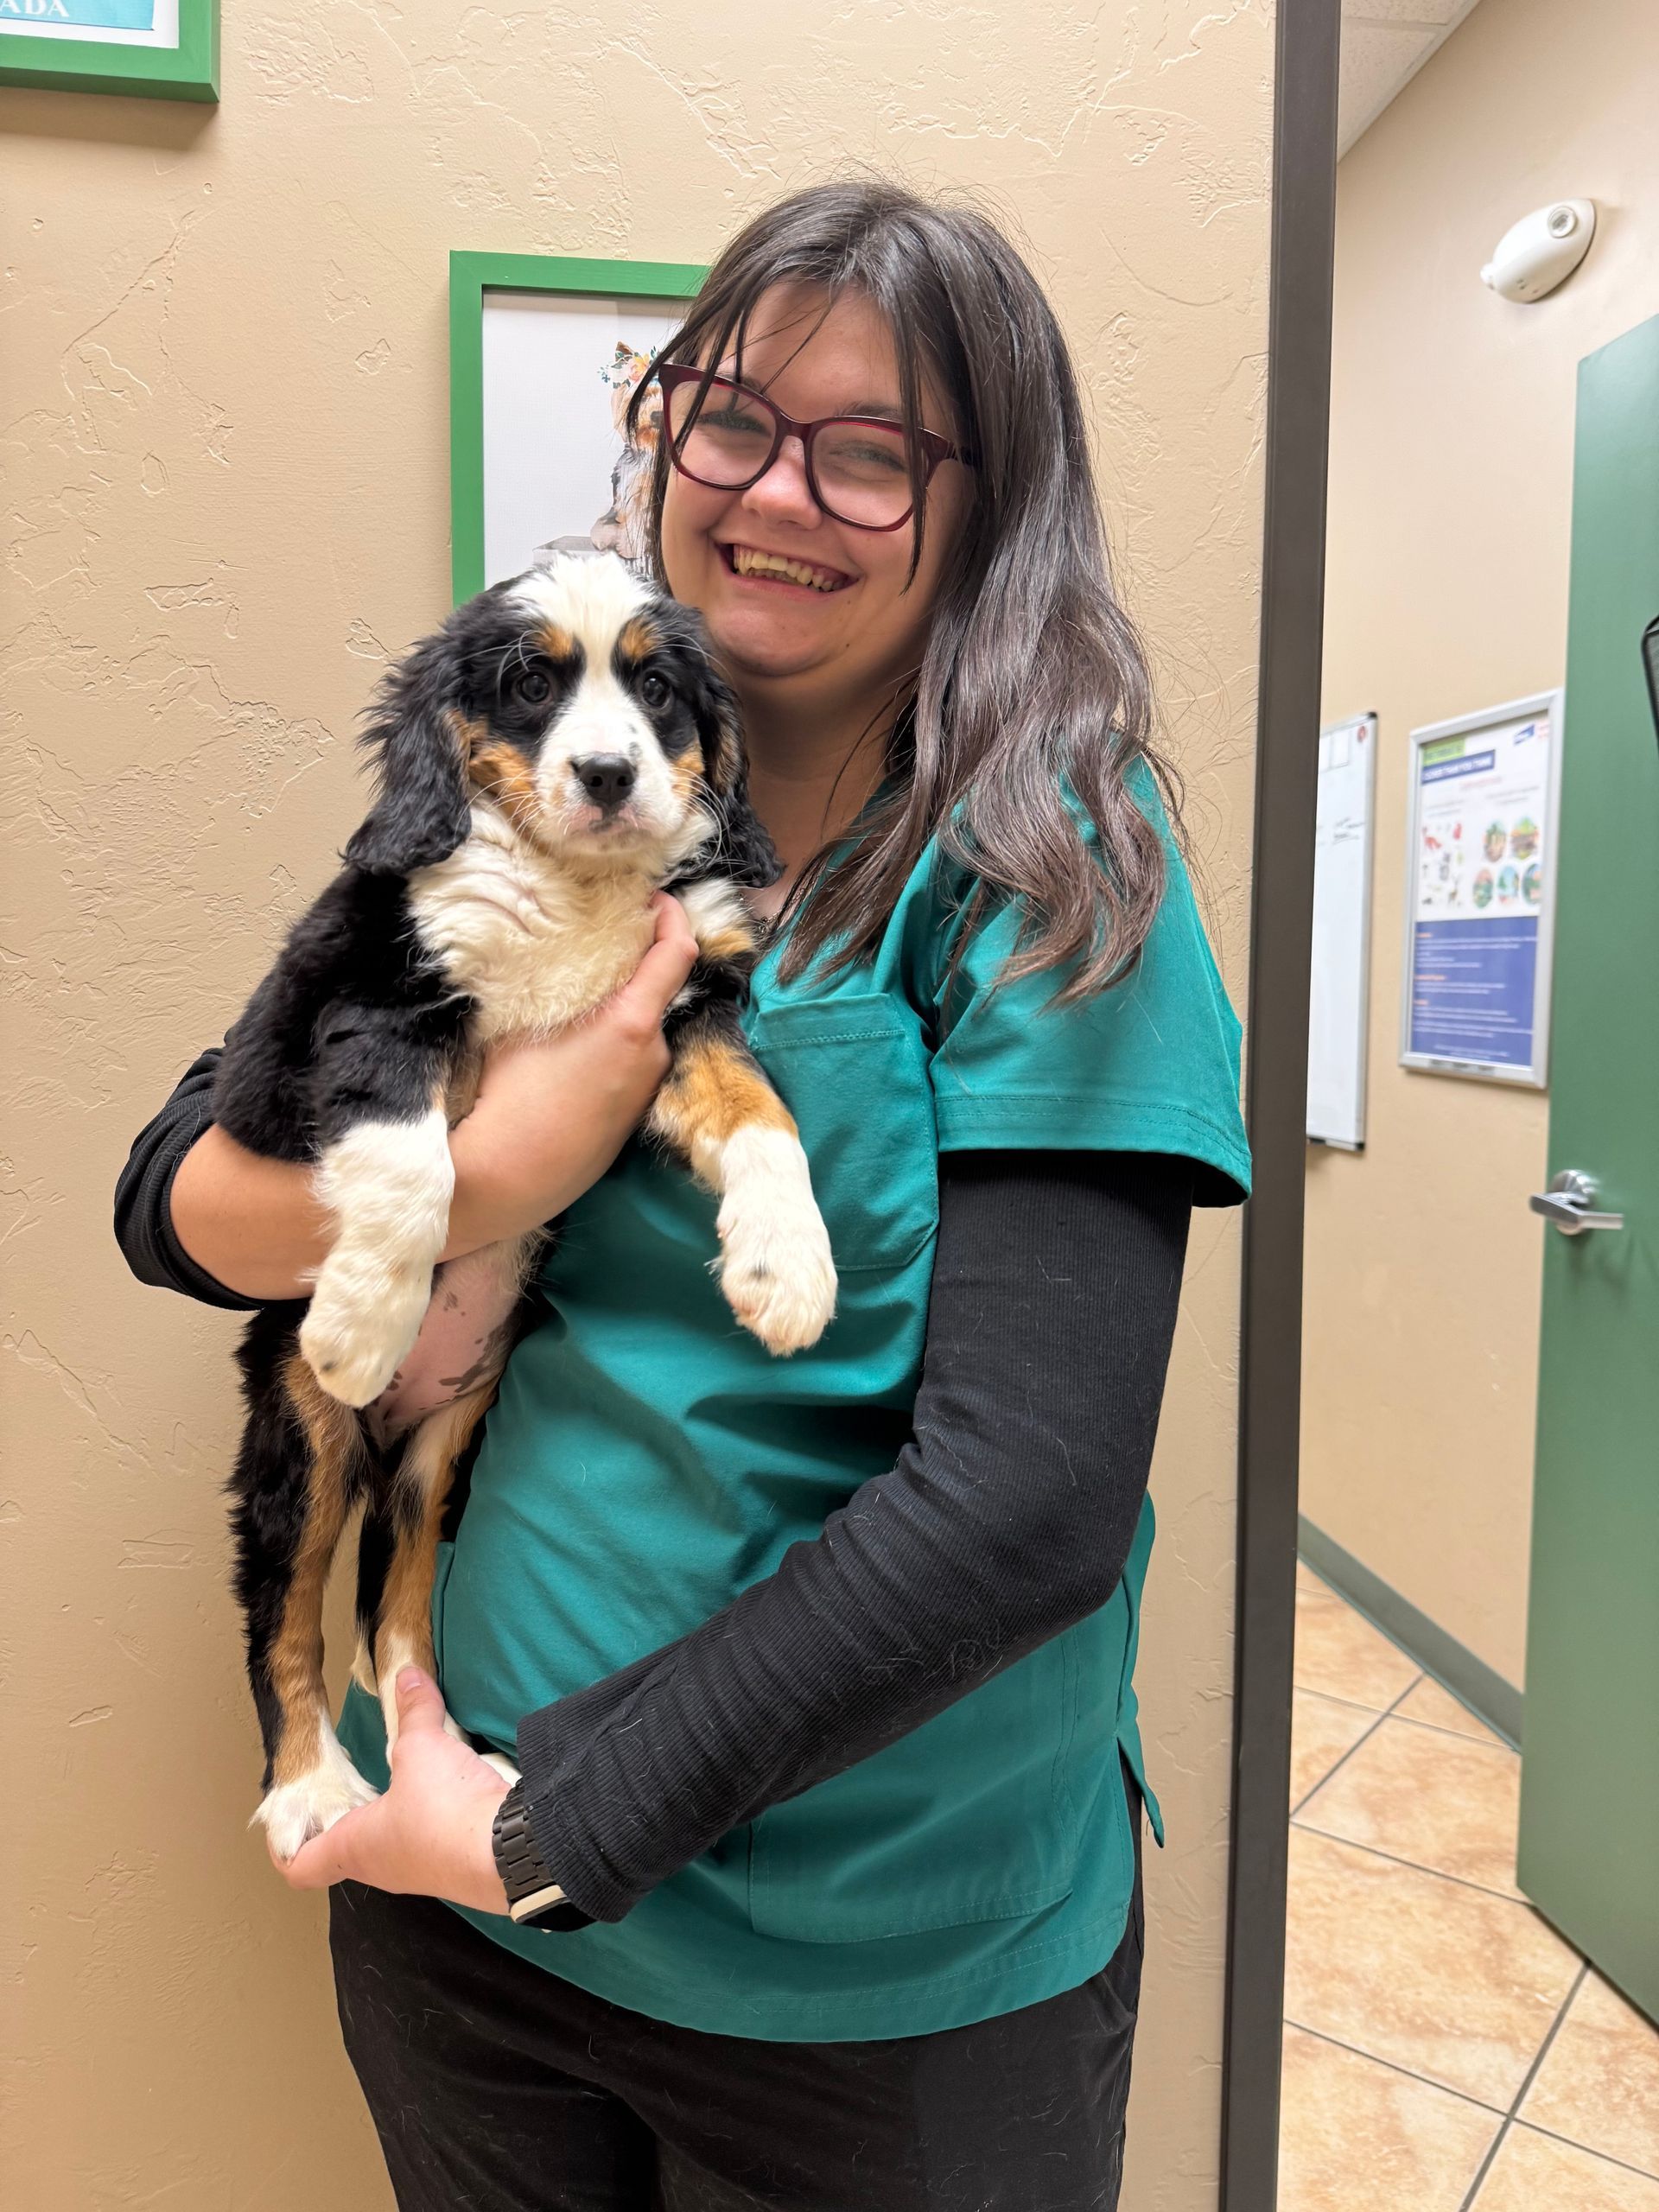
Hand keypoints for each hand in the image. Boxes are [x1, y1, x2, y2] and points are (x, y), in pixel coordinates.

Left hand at [275, 1669, 511, 1911]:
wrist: (510, 1851)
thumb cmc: (441, 1810)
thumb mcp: (422, 1748)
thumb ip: (413, 1712)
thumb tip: (408, 1676)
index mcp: (353, 1847)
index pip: (299, 1866)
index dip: (284, 1845)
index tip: (285, 1822)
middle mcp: (380, 1867)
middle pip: (345, 1852)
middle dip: (342, 1818)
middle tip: (345, 1783)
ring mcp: (419, 1871)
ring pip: (389, 1845)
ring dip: (389, 1814)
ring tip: (397, 1776)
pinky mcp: (455, 1863)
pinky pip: (429, 1840)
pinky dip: (428, 1814)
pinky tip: (444, 1785)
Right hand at [443, 891, 699, 1258]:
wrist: (511, 1178)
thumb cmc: (508, 1095)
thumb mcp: (519, 1022)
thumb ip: (548, 984)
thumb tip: (542, 955)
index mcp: (632, 1022)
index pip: (677, 953)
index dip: (675, 918)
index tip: (657, 901)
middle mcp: (653, 1053)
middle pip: (659, 992)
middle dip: (634, 968)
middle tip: (597, 949)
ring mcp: (648, 1087)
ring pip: (644, 1031)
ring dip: (622, 1012)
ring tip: (577, 1006)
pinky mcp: (636, 1115)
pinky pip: (634, 1065)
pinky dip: (617, 1047)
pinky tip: (576, 1055)